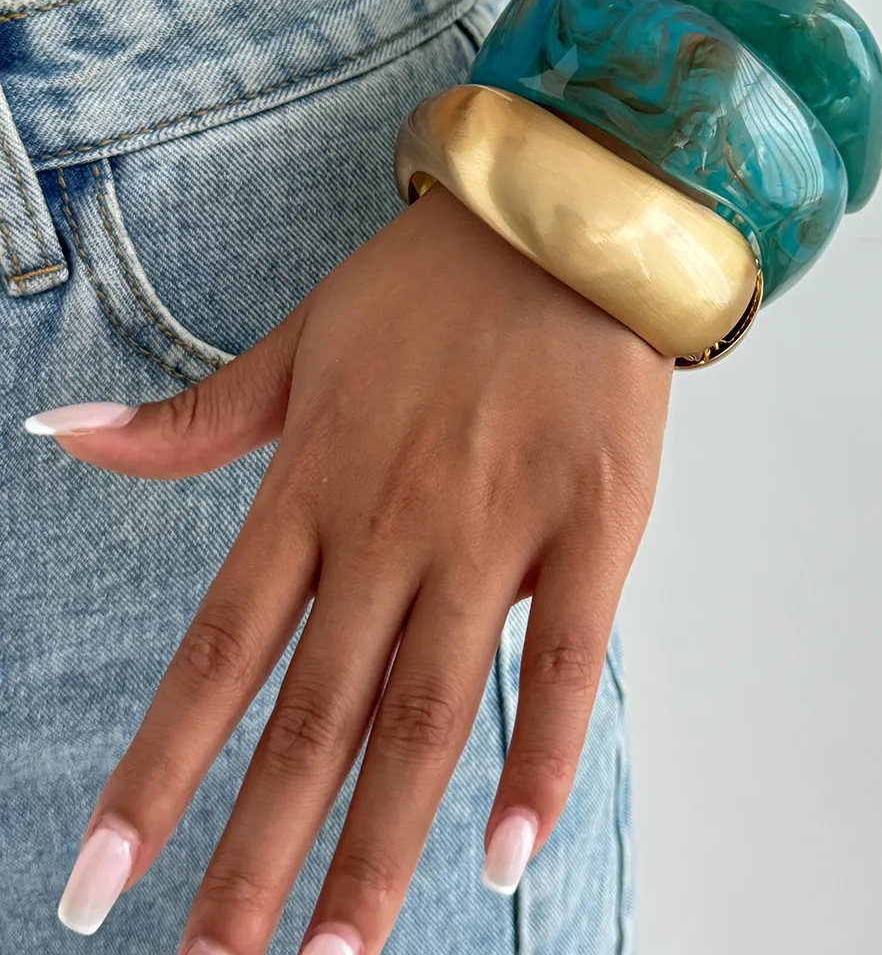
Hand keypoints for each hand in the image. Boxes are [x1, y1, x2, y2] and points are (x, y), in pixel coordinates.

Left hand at [44, 185, 671, 953]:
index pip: (217, 652)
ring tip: (334, 952)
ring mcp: (495, 530)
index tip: (99, 879)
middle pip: (314, 713)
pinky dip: (538, 758)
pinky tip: (507, 855)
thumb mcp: (299, 342)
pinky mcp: (593, 527)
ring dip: (378, 840)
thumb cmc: (431, 291)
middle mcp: (391, 525)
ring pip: (427, 708)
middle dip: (258, 852)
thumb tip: (61, 431)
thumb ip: (194, 416)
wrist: (562, 226)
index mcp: (314, 485)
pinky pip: (562, 659)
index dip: (158, 771)